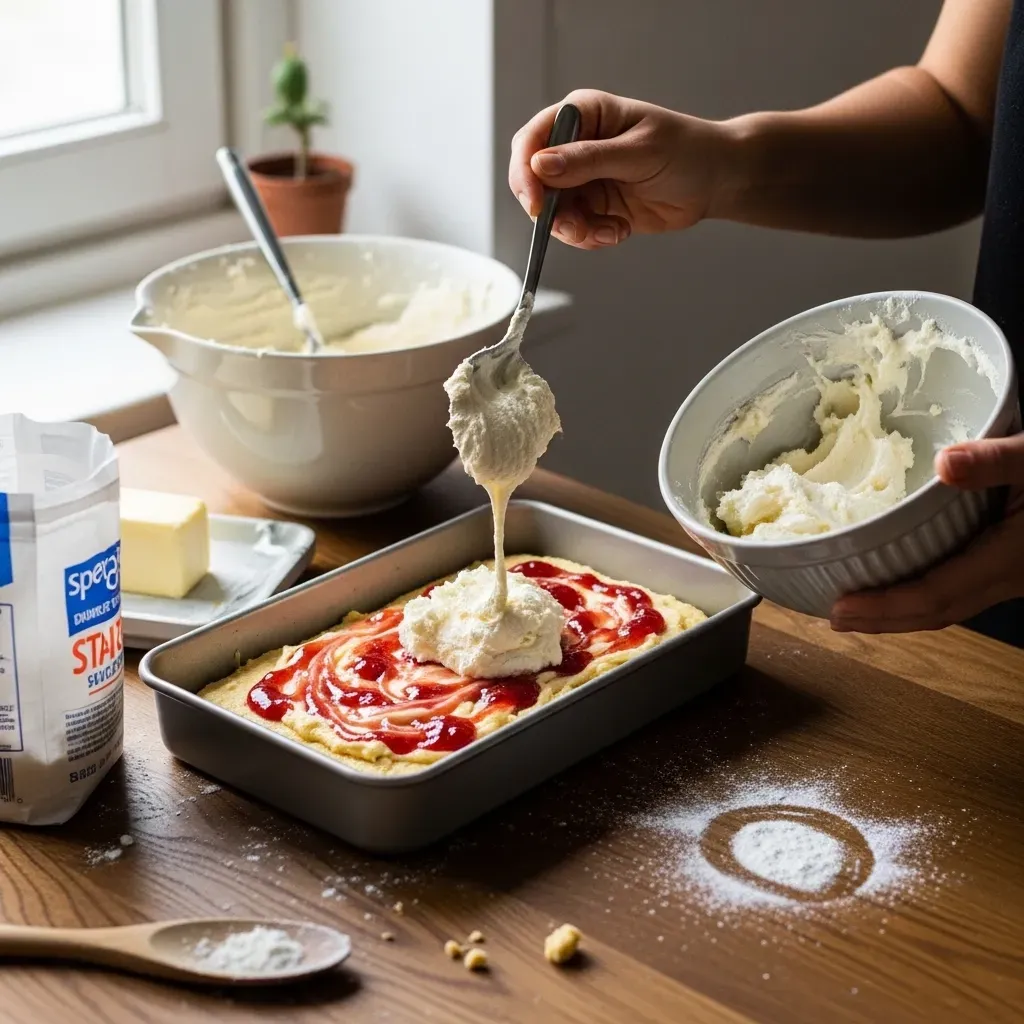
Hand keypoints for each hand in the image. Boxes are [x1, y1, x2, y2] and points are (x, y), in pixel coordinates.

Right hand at [508, 89, 731, 249]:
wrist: (715, 181)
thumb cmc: (686, 151)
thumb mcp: (638, 153)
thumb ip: (589, 160)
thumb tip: (541, 165)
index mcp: (582, 116)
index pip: (533, 140)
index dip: (526, 172)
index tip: (536, 203)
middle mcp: (575, 147)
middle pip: (535, 183)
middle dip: (552, 212)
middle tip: (576, 228)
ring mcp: (583, 179)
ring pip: (554, 213)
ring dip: (576, 231)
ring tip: (610, 232)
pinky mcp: (595, 207)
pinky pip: (576, 230)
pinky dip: (592, 238)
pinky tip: (619, 231)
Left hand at [830, 432, 1023, 632]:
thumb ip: (1000, 460)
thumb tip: (945, 463)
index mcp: (1011, 558)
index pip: (935, 596)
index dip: (884, 608)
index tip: (838, 608)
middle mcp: (1011, 576)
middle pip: (936, 613)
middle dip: (882, 620)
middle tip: (833, 618)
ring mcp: (1015, 574)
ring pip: (950, 606)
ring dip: (900, 612)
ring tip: (856, 605)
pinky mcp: (1015, 563)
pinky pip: (962, 590)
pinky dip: (924, 592)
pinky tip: (903, 577)